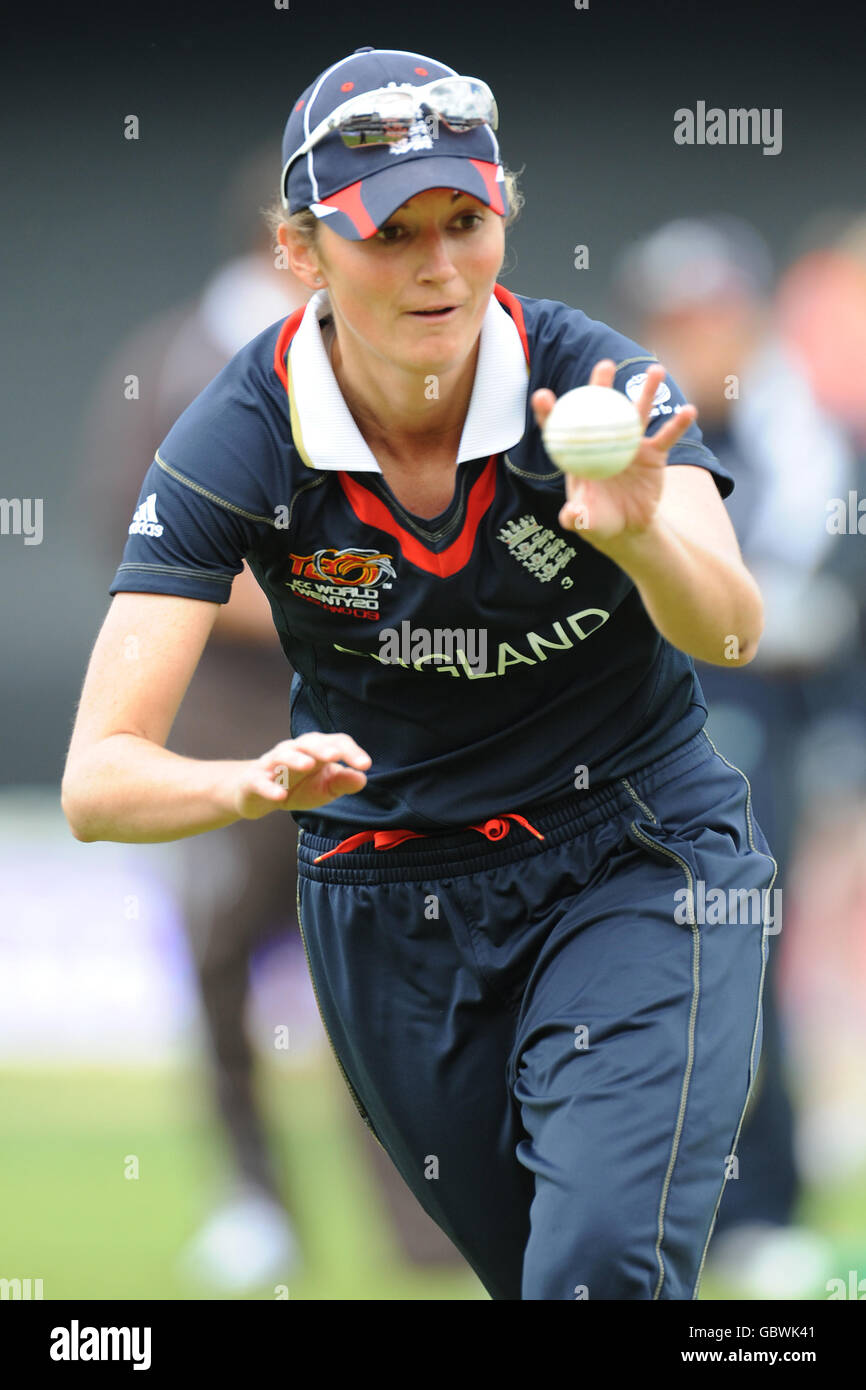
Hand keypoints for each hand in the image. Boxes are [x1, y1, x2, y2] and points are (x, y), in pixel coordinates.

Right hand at [229, 733, 371, 817]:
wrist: (259, 794)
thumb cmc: (298, 787)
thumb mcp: (324, 788)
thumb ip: (342, 782)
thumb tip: (362, 779)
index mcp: (316, 750)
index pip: (335, 742)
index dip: (351, 751)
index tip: (366, 765)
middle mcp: (294, 750)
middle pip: (309, 743)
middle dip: (322, 748)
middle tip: (335, 756)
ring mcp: (273, 763)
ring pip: (283, 755)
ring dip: (295, 759)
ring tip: (307, 765)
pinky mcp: (255, 780)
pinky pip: (261, 781)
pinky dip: (270, 788)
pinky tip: (279, 795)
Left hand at [531, 360, 697, 546]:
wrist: (628, 528)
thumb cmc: (599, 522)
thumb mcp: (586, 522)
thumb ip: (577, 518)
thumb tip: (571, 516)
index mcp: (581, 454)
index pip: (561, 429)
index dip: (549, 412)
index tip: (542, 395)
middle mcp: (605, 441)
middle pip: (600, 408)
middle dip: (600, 384)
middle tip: (605, 365)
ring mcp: (630, 444)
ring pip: (637, 413)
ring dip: (647, 390)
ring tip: (657, 369)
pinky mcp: (654, 453)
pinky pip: (667, 436)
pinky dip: (678, 424)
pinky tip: (689, 411)